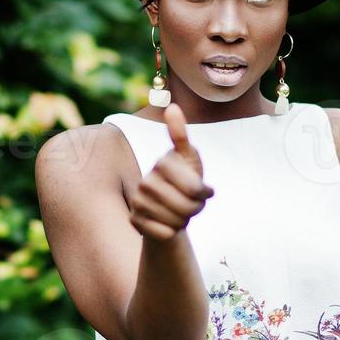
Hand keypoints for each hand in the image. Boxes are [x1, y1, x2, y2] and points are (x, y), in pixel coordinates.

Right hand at [128, 102, 213, 240]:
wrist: (166, 208)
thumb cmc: (183, 181)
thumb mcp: (189, 158)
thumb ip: (181, 136)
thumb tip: (172, 106)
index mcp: (163, 163)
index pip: (195, 189)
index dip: (204, 195)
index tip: (203, 191)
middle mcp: (146, 180)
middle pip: (187, 206)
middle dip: (195, 209)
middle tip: (192, 205)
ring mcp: (138, 200)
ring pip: (176, 221)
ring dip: (183, 221)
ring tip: (179, 213)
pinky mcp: (134, 220)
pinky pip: (163, 233)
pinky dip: (171, 233)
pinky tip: (167, 225)